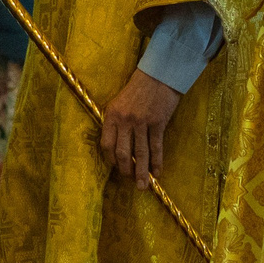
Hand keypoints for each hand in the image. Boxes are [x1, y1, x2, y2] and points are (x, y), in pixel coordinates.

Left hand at [100, 68, 181, 182]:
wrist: (157, 76)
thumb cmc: (137, 89)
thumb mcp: (119, 102)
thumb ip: (116, 122)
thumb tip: (117, 144)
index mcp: (111, 115)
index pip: (106, 144)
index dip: (110, 159)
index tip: (116, 167)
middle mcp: (125, 120)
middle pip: (122, 152)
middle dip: (125, 170)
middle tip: (130, 181)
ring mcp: (142, 122)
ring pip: (140, 153)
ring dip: (141, 172)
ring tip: (142, 186)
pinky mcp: (157, 123)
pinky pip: (156, 147)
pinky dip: (157, 162)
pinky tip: (157, 173)